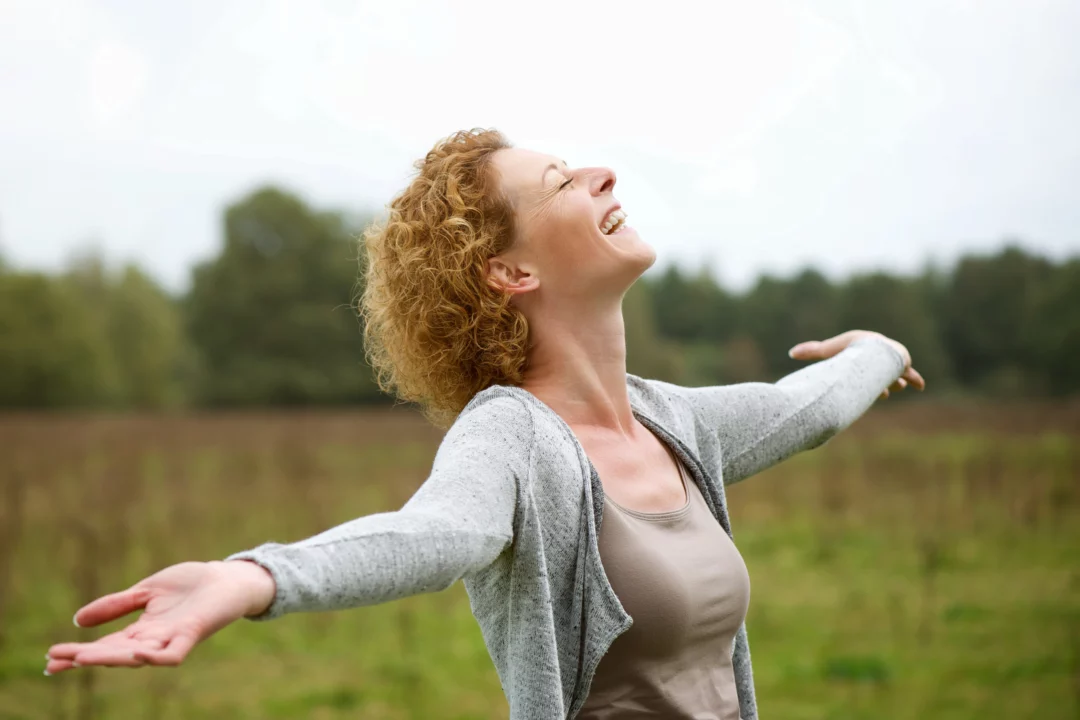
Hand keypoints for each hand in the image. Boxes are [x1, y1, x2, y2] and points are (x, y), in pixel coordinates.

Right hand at [45, 560, 275, 674]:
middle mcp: (154, 639)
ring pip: (138, 657)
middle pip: (115, 654)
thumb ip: (116, 605)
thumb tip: (77, 620)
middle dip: (86, 658)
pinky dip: (155, 657)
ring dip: (112, 658)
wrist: (228, 578)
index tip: (50, 658)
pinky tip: (137, 654)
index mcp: (141, 629)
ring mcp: (173, 639)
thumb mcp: (146, 592)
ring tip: (83, 657)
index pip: (104, 645)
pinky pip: (173, 655)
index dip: (78, 652)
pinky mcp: (193, 634)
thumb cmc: (191, 585)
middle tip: (57, 661)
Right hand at [788, 330, 925, 398]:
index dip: (865, 380)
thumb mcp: (826, 351)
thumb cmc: (847, 349)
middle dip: (881, 382)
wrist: (870, 348)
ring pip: (893, 374)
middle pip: (879, 372)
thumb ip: (810, 351)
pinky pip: (909, 373)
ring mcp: (890, 360)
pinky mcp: (902, 363)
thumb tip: (791, 352)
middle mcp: (877, 357)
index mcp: (862, 352)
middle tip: (883, 393)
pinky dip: (914, 379)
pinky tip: (920, 386)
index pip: (863, 367)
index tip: (862, 390)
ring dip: (894, 382)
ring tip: (895, 388)